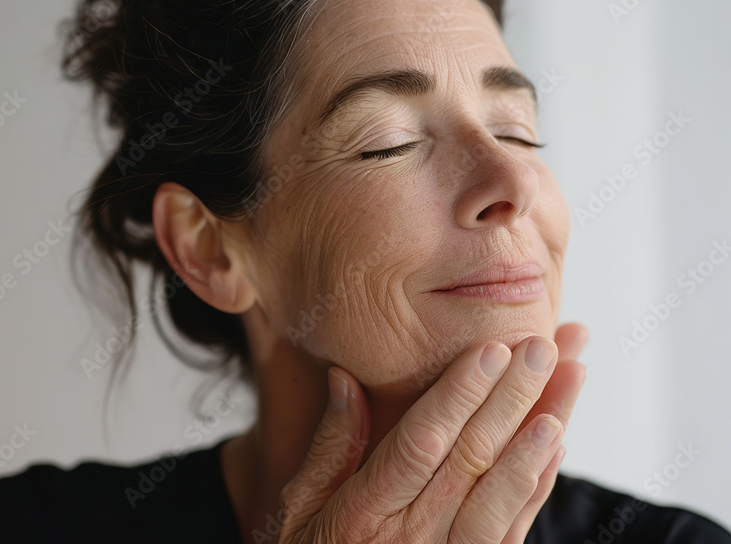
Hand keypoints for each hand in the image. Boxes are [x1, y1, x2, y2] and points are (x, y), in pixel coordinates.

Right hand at [277, 323, 587, 542]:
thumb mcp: (301, 508)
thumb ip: (329, 448)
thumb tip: (344, 379)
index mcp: (364, 514)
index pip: (420, 445)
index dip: (458, 397)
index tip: (489, 350)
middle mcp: (414, 537)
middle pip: (472, 459)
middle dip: (512, 397)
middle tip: (542, 346)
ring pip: (505, 490)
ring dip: (542, 430)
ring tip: (570, 378)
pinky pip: (515, 525)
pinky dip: (540, 480)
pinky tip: (558, 436)